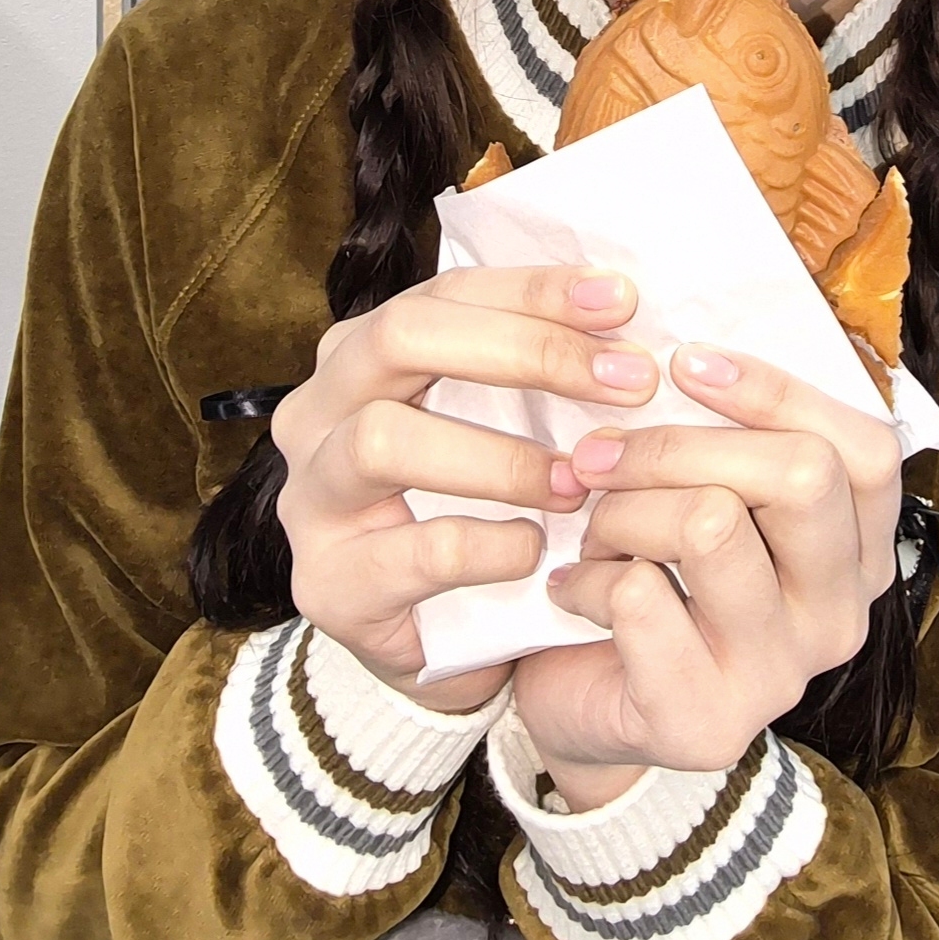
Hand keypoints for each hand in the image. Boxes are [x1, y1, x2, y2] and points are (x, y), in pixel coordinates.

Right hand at [270, 268, 658, 713]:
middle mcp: (317, 411)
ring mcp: (311, 498)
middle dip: (525, 350)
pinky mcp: (329, 584)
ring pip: (382, 438)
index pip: (444, 293)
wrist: (446, 648)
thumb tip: (624, 307)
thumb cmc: (480, 511)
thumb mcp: (504, 425)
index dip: (534, 290)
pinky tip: (536, 551)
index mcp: (359, 354)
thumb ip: (539, 367)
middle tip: (627, 383)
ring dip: (500, 458)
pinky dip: (487, 545)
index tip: (622, 300)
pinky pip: (413, 550)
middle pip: (401, 338)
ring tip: (577, 481)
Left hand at [510, 345, 903, 805]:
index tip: (685, 362)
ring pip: (712, 524)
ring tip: (593, 530)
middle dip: (678, 444)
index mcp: (858, 550)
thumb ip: (728, 438)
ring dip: (624, 511)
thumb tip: (688, 349)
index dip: (776, 390)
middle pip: (801, 474)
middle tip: (600, 454)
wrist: (590, 707)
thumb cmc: (654, 578)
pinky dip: (586, 577)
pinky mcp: (708, 720)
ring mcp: (781, 674)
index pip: (862, 447)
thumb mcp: (706, 496)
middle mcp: (839, 614)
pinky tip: (574, 589)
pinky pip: (640, 596)